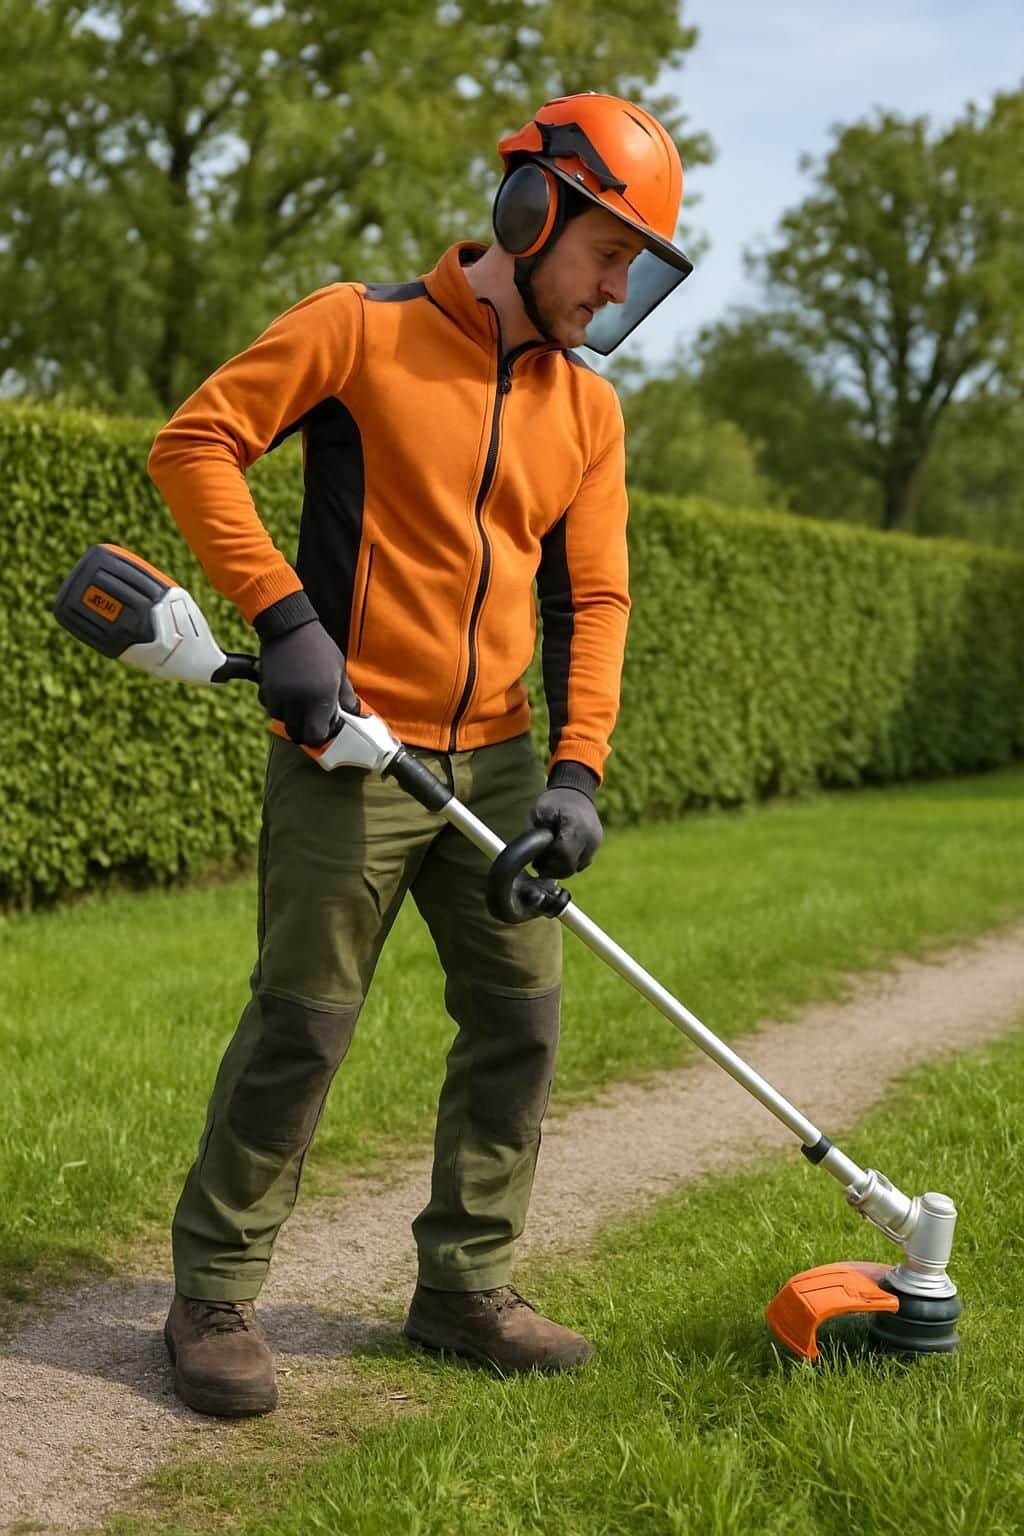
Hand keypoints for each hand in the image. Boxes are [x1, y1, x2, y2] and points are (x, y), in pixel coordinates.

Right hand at [258, 618, 358, 745]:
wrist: (290, 627)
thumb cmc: (319, 648)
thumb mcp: (339, 671)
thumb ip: (347, 697)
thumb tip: (355, 714)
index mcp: (321, 697)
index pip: (316, 736)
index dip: (321, 734)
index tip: (325, 726)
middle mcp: (299, 700)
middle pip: (298, 734)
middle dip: (306, 730)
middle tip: (313, 718)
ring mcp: (280, 696)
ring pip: (283, 721)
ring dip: (291, 717)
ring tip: (300, 701)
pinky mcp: (266, 689)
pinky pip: (271, 708)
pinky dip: (278, 706)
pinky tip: (287, 693)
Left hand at [529, 783, 602, 876]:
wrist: (576, 791)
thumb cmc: (555, 801)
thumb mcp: (538, 812)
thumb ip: (533, 833)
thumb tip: (531, 855)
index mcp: (575, 825)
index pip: (564, 856)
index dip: (549, 863)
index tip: (537, 862)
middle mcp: (590, 836)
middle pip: (571, 866)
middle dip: (553, 869)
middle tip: (540, 864)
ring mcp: (596, 841)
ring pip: (577, 867)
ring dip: (562, 866)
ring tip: (549, 857)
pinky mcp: (597, 844)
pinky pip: (583, 861)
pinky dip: (571, 861)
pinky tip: (560, 854)